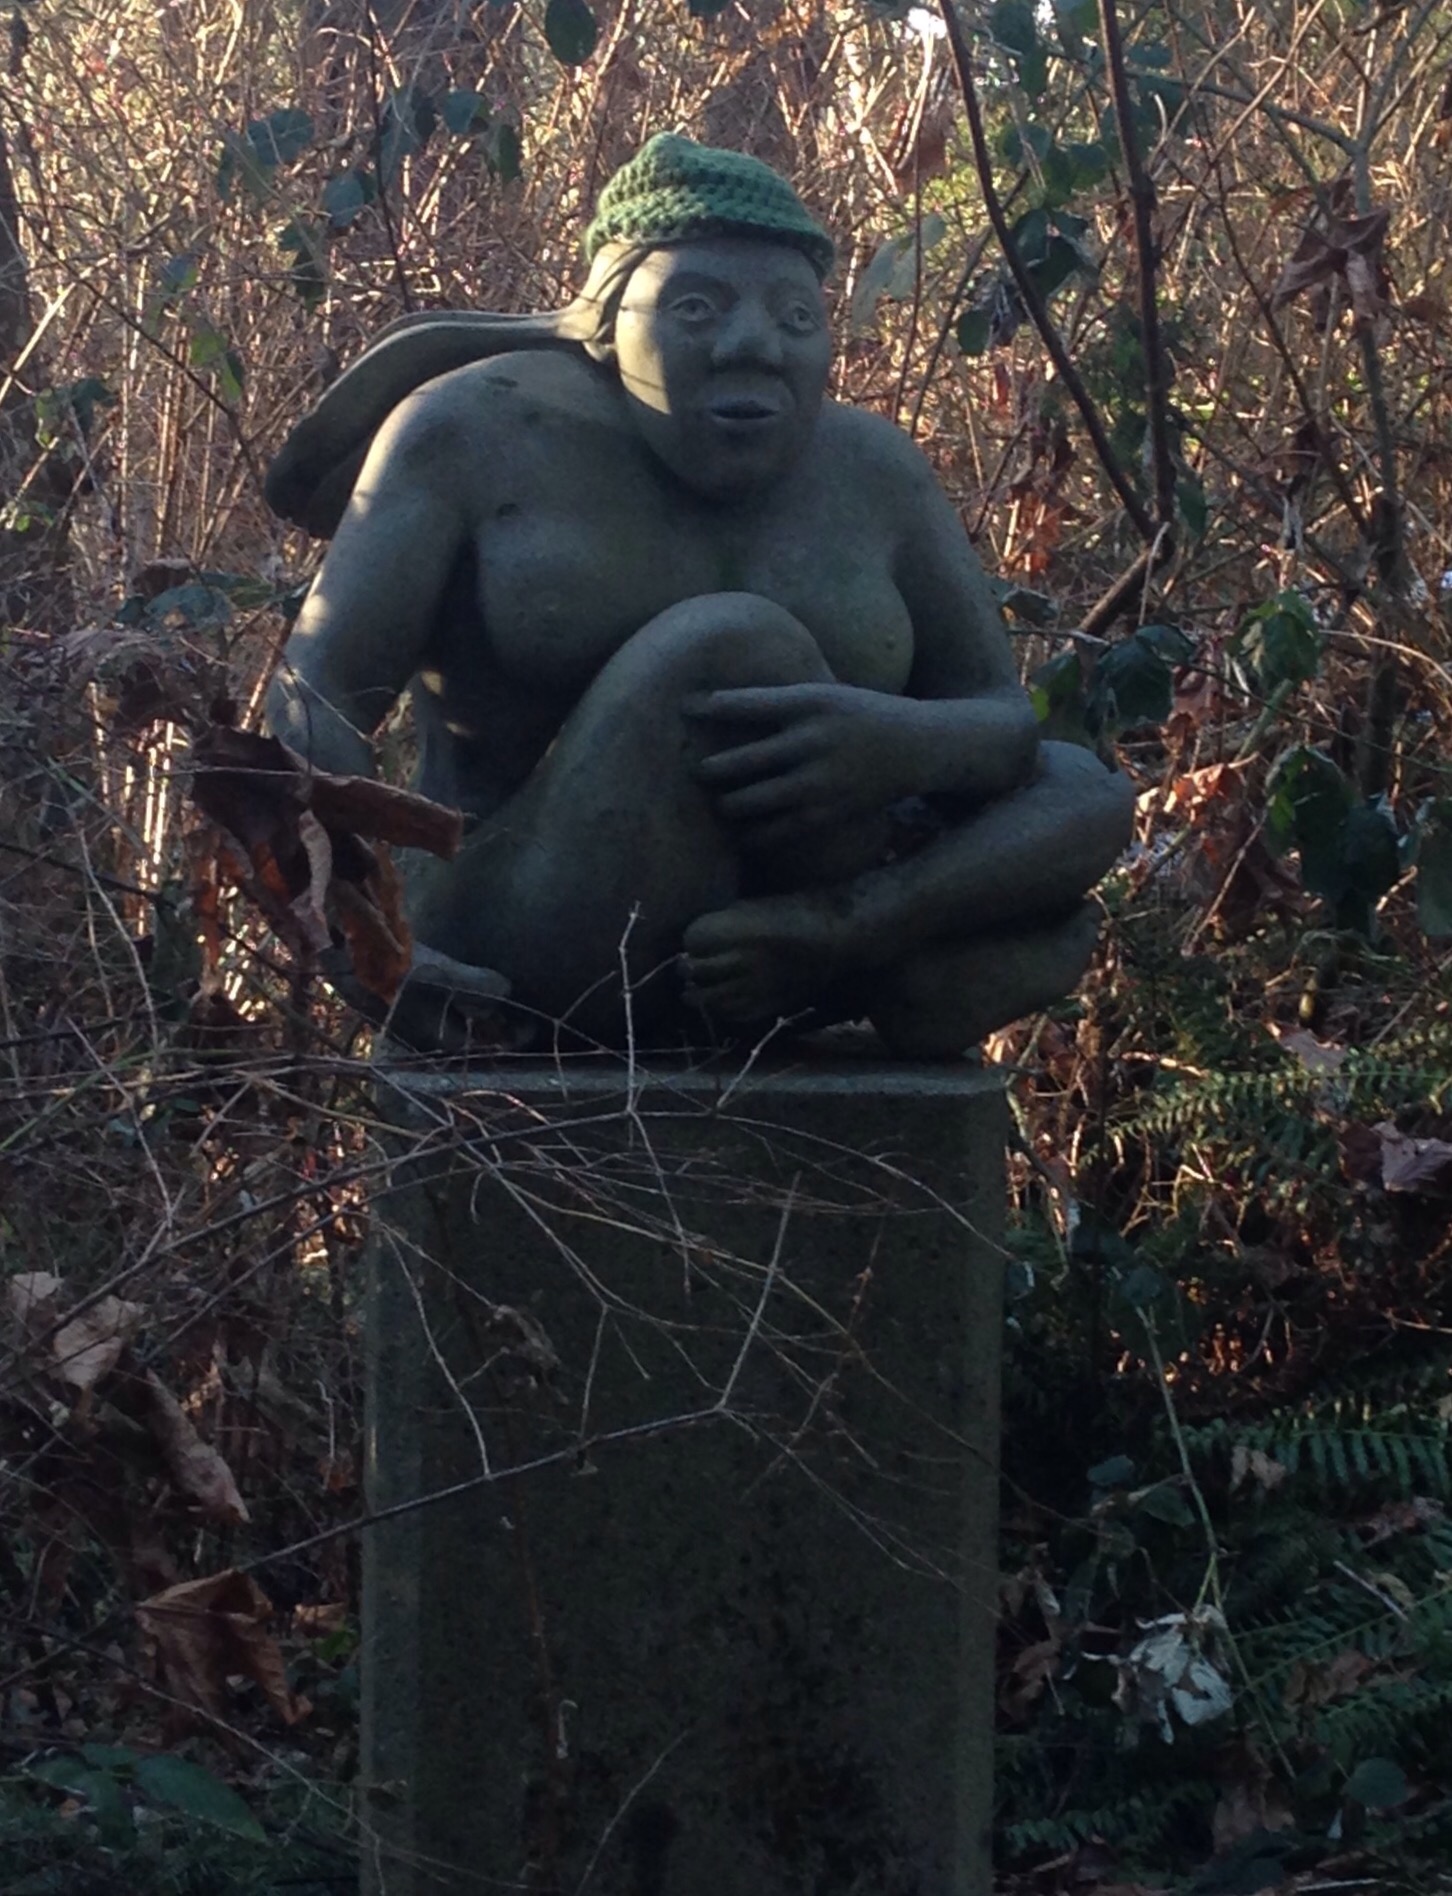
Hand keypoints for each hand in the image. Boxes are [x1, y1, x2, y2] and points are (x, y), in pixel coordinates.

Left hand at [686, 683, 928, 845]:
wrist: (916, 746)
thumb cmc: (860, 714)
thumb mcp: (825, 693)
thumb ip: (781, 700)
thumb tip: (720, 700)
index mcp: (809, 703)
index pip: (749, 704)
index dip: (712, 707)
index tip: (682, 708)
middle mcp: (812, 740)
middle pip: (743, 760)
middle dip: (710, 769)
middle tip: (692, 772)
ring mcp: (819, 780)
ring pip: (753, 801)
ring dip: (726, 805)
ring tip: (716, 804)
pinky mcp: (827, 813)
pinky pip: (776, 830)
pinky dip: (752, 835)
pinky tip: (738, 834)